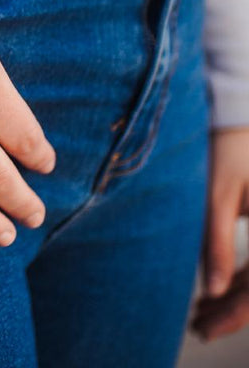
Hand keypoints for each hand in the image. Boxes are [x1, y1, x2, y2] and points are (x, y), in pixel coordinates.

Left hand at [190, 127, 248, 341]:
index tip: (204, 328)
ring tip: (200, 312)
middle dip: (233, 310)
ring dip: (237, 297)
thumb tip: (212, 290)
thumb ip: (216, 241)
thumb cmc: (227, 146)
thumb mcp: (218, 193)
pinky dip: (242, 280)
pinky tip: (216, 289)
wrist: (240, 112)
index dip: (235, 312)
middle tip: (197, 325)